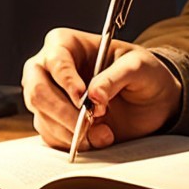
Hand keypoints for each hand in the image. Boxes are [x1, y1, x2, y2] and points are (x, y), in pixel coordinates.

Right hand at [20, 28, 181, 151]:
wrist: (150, 100)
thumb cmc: (142, 72)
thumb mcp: (139, 66)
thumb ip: (115, 77)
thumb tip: (93, 95)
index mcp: (66, 44)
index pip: (55, 61)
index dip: (67, 81)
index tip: (83, 99)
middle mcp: (48, 69)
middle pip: (37, 92)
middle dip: (63, 112)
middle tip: (88, 123)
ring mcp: (48, 97)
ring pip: (44, 118)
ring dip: (74, 132)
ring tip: (105, 132)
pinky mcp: (54, 121)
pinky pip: (52, 137)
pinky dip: (74, 143)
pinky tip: (98, 138)